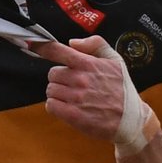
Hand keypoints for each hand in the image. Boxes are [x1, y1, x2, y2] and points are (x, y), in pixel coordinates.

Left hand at [37, 35, 155, 151]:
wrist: (131, 120)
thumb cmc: (122, 89)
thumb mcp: (116, 60)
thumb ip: (95, 44)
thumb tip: (72, 42)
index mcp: (88, 64)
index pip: (58, 51)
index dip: (41, 47)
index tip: (30, 43)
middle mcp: (81, 79)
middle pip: (52, 74)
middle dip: (60, 79)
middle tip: (73, 85)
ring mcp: (77, 98)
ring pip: (51, 90)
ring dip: (58, 94)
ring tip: (74, 98)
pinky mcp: (74, 115)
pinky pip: (51, 106)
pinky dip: (56, 107)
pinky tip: (69, 108)